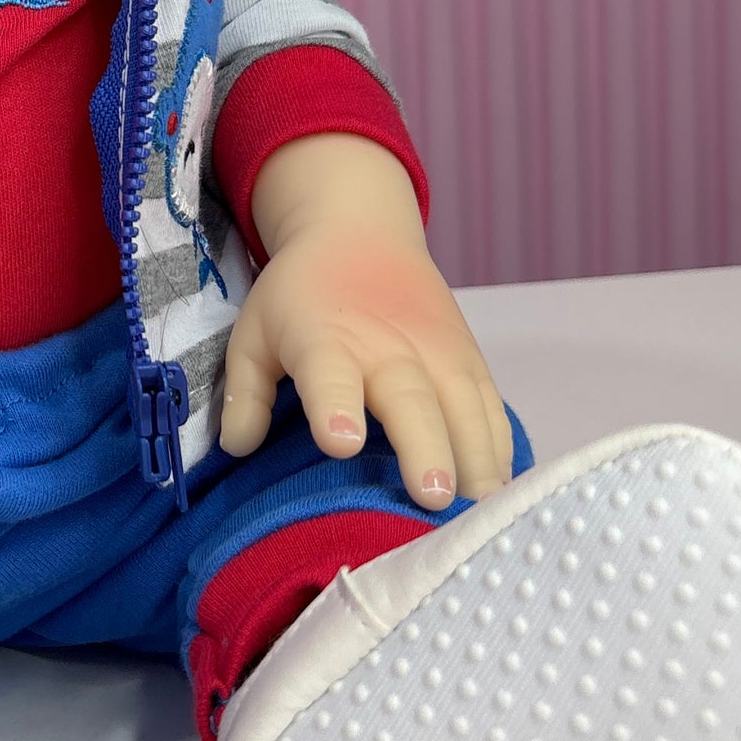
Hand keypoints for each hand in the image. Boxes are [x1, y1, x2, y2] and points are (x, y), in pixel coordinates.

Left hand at [217, 220, 513, 510]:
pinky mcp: (469, 358)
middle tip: (432, 496)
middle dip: (424, 446)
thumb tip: (238, 447)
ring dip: (474, 456)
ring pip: (463, 405)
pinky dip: (499, 447)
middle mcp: (386, 345)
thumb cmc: (300, 296)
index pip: (328, 372)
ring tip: (479, 508)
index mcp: (324, 339)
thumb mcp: (254, 333)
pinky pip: (490, 406)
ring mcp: (437, 350)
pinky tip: (501, 491)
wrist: (360, 233)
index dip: (335, 405)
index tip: (341, 442)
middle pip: (410, 397)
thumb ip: (244, 393)